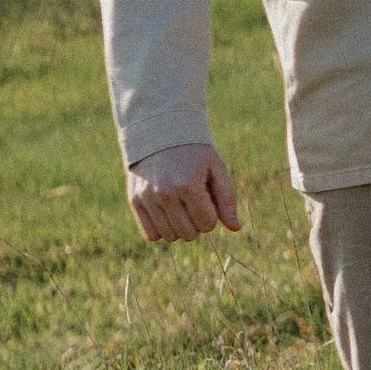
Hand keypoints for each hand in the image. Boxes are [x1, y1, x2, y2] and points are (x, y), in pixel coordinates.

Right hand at [127, 141, 241, 243]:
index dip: (212, 214)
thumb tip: (235, 228)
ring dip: (179, 227)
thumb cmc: (194, 152)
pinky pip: (151, 235)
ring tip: (181, 206)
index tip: (207, 198)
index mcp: (189, 185)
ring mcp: (147, 198)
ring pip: (170, 237)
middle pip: (189, 234)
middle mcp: (166, 194)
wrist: (160, 132)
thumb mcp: (216, 168)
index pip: (207, 224)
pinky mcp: (134, 200)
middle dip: (197, 222)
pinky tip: (166, 213)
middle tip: (194, 202)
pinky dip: (161, 229)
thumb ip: (227, 199)